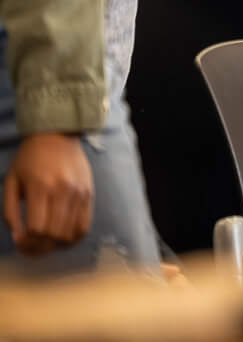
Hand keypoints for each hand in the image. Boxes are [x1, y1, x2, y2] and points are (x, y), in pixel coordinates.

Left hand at [3, 132, 93, 255]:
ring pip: (70, 234)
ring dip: (55, 245)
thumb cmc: (29, 159)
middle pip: (54, 234)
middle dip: (39, 247)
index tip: (20, 242)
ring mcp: (79, 193)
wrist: (58, 135)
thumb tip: (18, 238)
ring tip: (44, 243)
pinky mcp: (89, 194)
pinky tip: (61, 238)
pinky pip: (84, 226)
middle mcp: (63, 191)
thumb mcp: (11, 182)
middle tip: (30, 246)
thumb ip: (10, 212)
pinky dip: (73, 238)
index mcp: (41, 187)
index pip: (37, 228)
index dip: (27, 242)